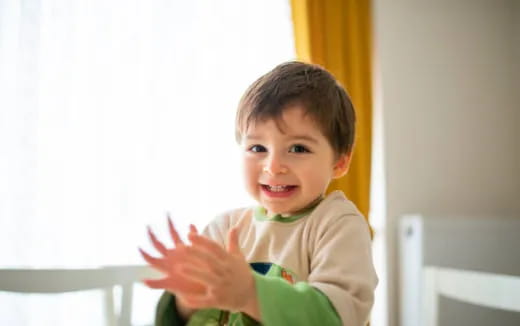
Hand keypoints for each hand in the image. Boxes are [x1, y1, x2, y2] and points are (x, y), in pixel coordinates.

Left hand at [139, 217, 259, 319]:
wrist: (250, 296)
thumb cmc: (241, 274)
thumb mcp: (239, 257)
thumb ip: (233, 242)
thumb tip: (234, 227)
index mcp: (228, 261)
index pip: (215, 248)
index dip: (202, 240)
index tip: (190, 234)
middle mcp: (225, 272)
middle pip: (209, 260)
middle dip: (195, 253)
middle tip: (180, 247)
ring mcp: (222, 287)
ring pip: (206, 278)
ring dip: (193, 273)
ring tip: (178, 267)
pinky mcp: (218, 301)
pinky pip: (205, 301)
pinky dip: (195, 300)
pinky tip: (183, 297)